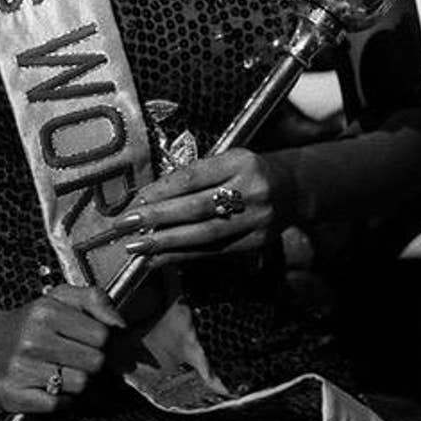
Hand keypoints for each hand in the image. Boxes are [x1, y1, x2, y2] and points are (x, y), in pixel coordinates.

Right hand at [0, 283, 123, 413]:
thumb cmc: (29, 322)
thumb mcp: (60, 297)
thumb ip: (95, 300)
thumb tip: (120, 325)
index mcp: (46, 312)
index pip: (102, 335)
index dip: (101, 340)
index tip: (89, 340)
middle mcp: (31, 339)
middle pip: (95, 363)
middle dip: (91, 361)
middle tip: (74, 355)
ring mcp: (20, 369)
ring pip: (80, 385)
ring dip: (76, 380)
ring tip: (59, 368)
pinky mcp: (13, 395)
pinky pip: (58, 405)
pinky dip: (60, 399)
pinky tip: (48, 385)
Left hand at [112, 148, 293, 267]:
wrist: (294, 188)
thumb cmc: (249, 171)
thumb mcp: (227, 160)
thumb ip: (195, 176)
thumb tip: (149, 198)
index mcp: (241, 162)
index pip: (194, 177)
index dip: (162, 190)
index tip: (136, 201)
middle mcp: (252, 190)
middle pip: (197, 208)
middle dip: (158, 218)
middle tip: (126, 225)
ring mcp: (257, 219)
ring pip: (204, 235)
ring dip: (166, 243)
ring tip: (137, 248)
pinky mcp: (256, 243)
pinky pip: (214, 252)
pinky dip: (183, 256)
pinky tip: (159, 260)